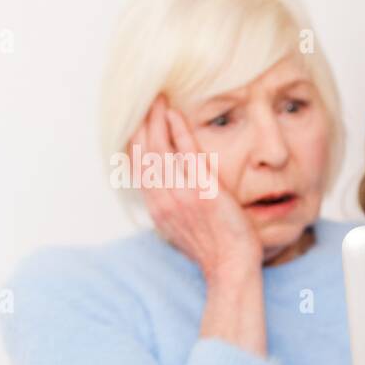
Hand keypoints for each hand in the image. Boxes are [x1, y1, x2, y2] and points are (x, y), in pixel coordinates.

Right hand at [131, 95, 261, 279]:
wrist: (231, 266)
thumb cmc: (215, 250)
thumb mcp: (182, 230)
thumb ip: (172, 208)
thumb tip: (168, 197)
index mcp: (157, 208)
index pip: (137, 167)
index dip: (134, 141)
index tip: (135, 121)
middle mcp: (162, 198)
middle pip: (142, 152)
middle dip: (140, 123)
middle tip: (142, 98)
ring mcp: (180, 193)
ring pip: (159, 148)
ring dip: (155, 120)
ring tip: (157, 98)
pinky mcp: (202, 189)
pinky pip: (186, 153)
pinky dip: (178, 131)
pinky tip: (175, 113)